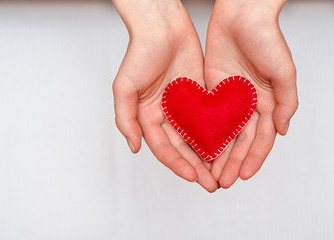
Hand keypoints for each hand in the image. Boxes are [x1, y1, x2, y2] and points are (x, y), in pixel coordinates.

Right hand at [112, 0, 218, 191]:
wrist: (162, 27)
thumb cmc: (139, 53)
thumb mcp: (124, 87)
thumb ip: (125, 119)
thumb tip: (134, 148)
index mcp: (148, 117)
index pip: (163, 148)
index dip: (177, 164)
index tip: (193, 177)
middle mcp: (166, 115)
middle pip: (183, 148)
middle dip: (197, 167)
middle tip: (212, 185)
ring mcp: (184, 106)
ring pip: (199, 137)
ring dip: (210, 156)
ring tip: (223, 173)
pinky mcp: (200, 96)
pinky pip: (211, 118)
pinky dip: (219, 133)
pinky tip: (230, 146)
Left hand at [204, 0, 297, 187]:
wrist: (241, 15)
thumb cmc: (266, 38)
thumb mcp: (284, 71)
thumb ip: (286, 102)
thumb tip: (284, 131)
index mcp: (266, 103)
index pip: (259, 139)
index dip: (253, 159)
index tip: (242, 176)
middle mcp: (247, 105)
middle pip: (238, 141)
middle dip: (231, 162)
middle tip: (221, 182)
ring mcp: (228, 99)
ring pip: (221, 133)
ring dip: (215, 154)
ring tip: (208, 173)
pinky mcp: (210, 91)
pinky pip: (205, 116)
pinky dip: (201, 133)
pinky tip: (195, 148)